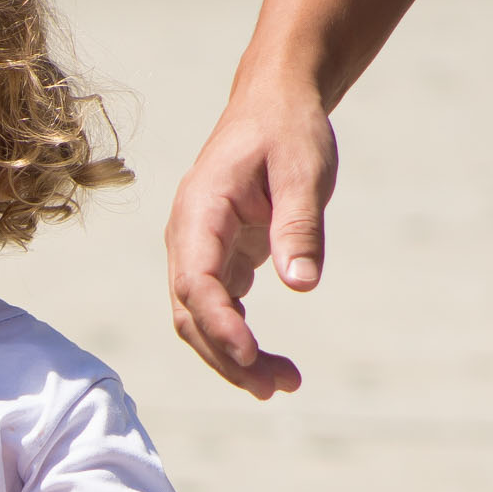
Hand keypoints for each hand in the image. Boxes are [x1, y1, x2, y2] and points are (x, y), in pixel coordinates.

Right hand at [163, 81, 333, 398]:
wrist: (275, 105)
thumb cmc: (288, 130)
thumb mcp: (304, 170)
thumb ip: (299, 225)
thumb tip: (301, 283)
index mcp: (200, 210)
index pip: (196, 279)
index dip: (219, 322)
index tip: (251, 352)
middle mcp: (188, 236)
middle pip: (190, 312)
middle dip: (227, 355)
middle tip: (276, 386)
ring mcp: (199, 251)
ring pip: (199, 319)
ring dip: (232, 357)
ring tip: (282, 384)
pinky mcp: (217, 260)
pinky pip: (217, 312)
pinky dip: (238, 341)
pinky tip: (270, 364)